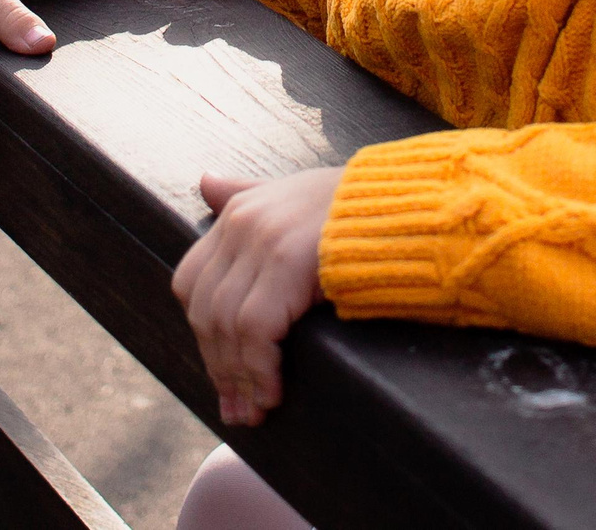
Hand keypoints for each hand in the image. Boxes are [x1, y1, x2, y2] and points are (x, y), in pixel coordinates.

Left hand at [171, 166, 344, 426]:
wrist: (405, 203)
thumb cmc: (355, 208)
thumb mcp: (290, 194)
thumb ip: (245, 194)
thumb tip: (205, 182)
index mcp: (238, 211)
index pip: (190, 282)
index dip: (202, 333)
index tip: (220, 370)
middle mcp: (242, 224)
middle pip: (207, 311)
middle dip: (218, 367)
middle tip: (233, 409)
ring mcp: (262, 242)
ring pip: (228, 327)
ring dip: (238, 379)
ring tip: (252, 412)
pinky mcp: (286, 264)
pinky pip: (256, 331)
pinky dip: (260, 371)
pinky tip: (273, 394)